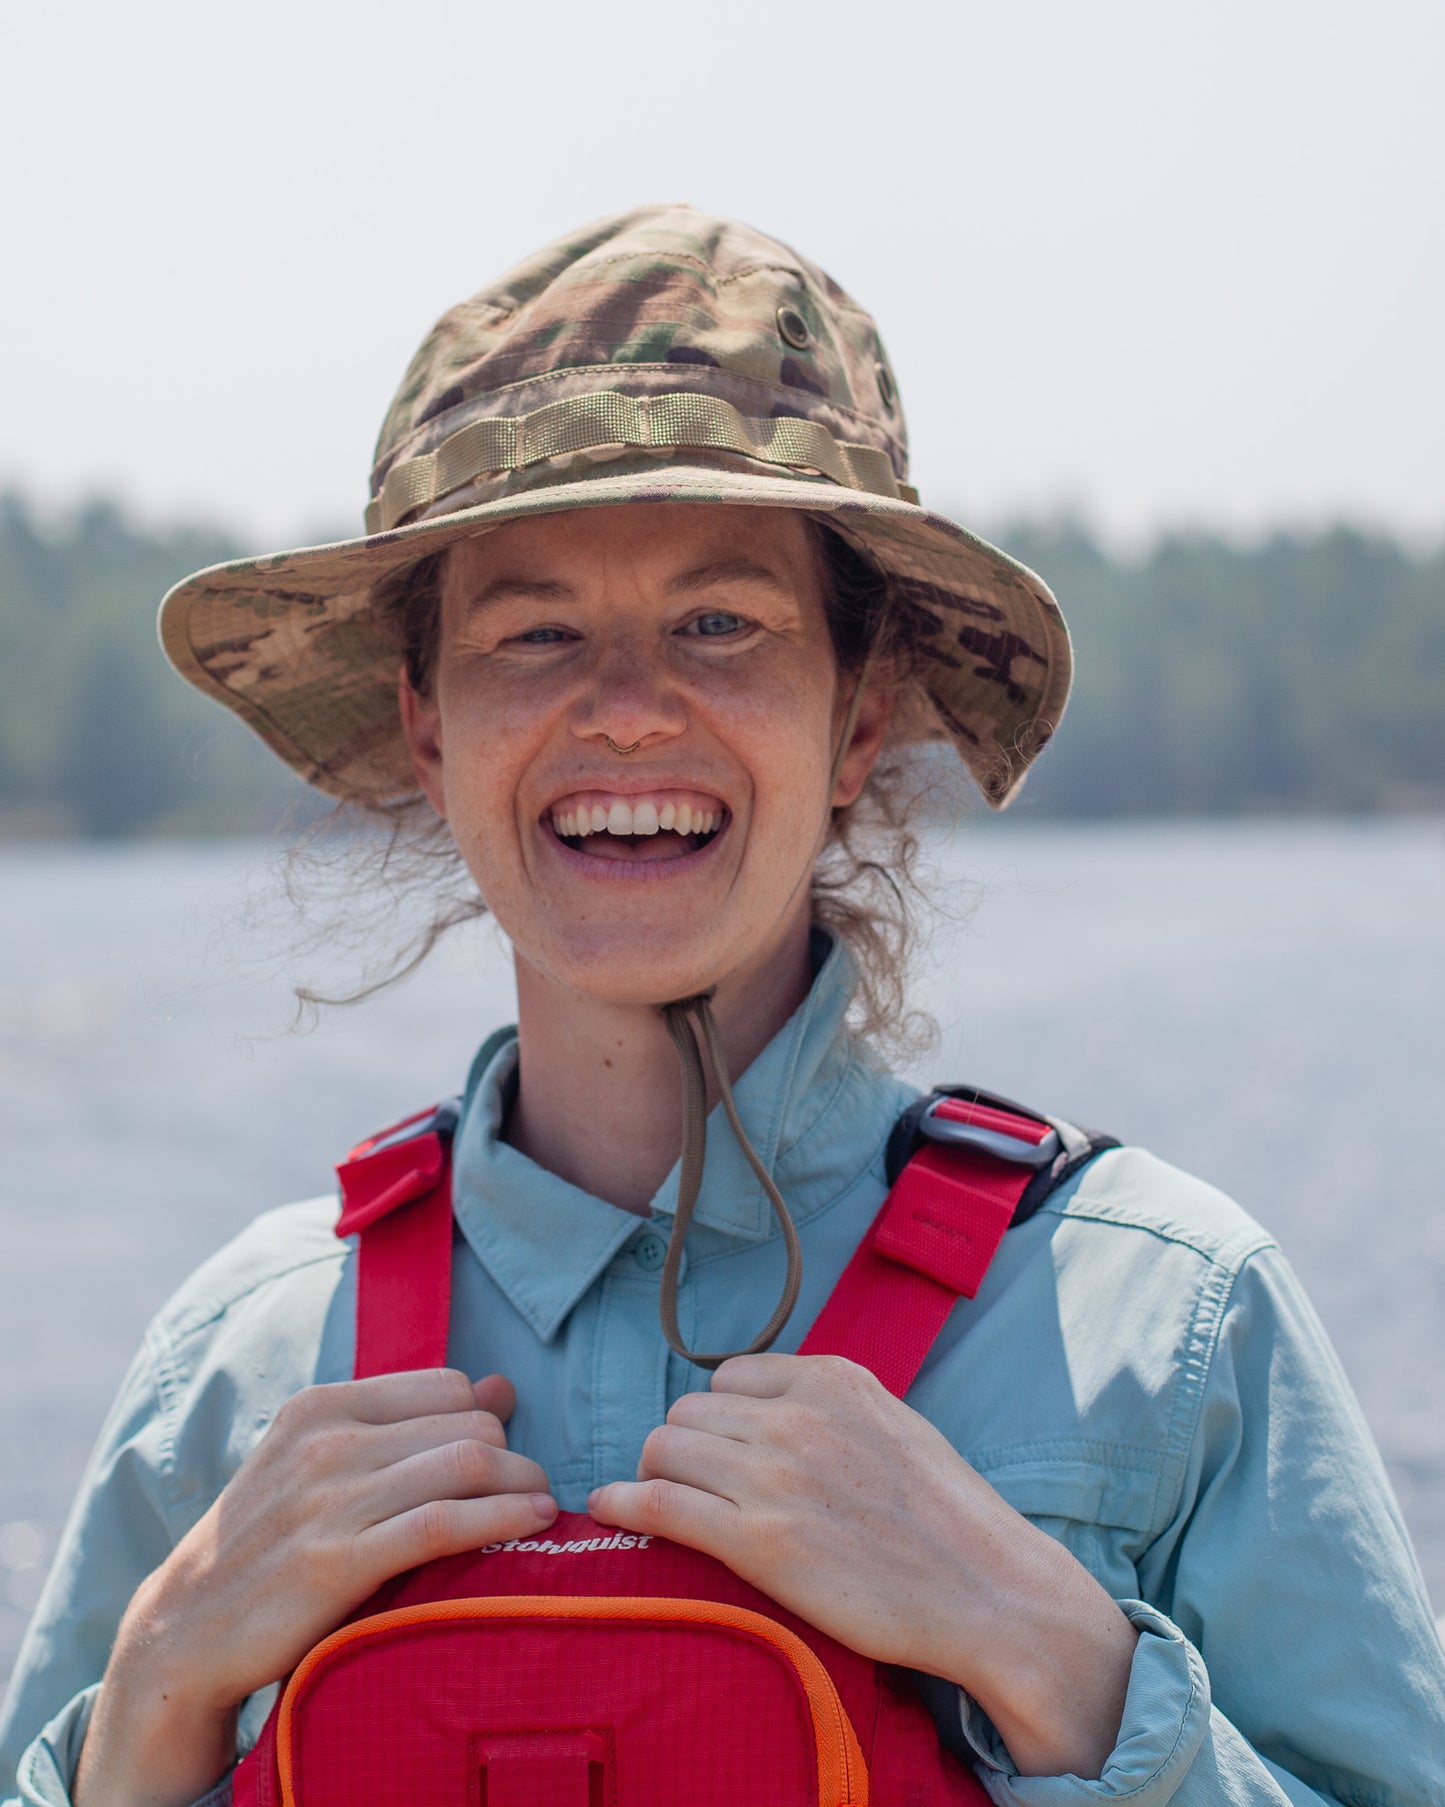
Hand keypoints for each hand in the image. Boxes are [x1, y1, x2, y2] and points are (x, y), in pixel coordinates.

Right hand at [76, 1369, 555, 1806]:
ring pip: (466, 1465)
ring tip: (544, 1507)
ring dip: (523, 1484)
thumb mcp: (318, 1464)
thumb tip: (501, 1386)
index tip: (504, 1454)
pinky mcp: (337, 1563)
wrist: (186, 1629)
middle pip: (466, 1425)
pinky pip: (446, 1523)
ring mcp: (329, 1501)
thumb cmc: (268, 1544)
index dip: (487, 1419)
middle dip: (513, 1456)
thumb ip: (405, 1424)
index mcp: (319, 1407)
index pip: (445, 1387)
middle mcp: (325, 1443)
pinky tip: (533, 1524)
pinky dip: (503, 1518)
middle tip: (534, 1486)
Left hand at [588, 1354, 1134, 1777]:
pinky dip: (624, 1501)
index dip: (720, 1418)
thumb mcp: (892, 1425)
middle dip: (685, 1448)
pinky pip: (660, 1503)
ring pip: (665, 1448)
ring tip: (666, 1502)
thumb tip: (770, 1410)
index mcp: (832, 1380)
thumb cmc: (948, 1520)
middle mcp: (797, 1417)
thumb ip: (828, 1409)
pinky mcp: (758, 1542)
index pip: (728, 1378)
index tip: (724, 1452)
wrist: (990, 1594)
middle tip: (697, 1487)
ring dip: (658, 1474)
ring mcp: (775, 1477)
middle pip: (687, 1412)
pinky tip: (608, 1506)